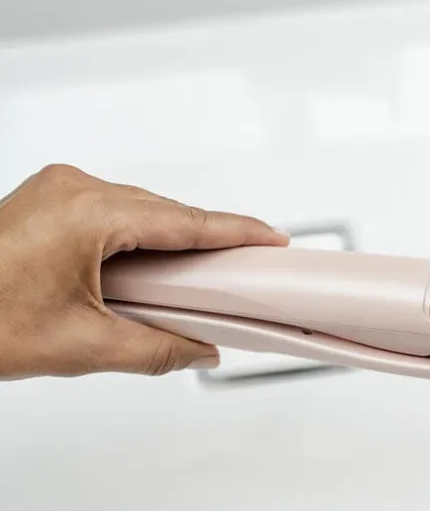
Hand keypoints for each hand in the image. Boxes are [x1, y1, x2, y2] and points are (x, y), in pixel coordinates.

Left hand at [0, 164, 288, 379]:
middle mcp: (74, 187)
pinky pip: (112, 208)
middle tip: (241, 270)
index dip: (236, 232)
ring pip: (139, 209)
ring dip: (168, 239)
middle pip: (165, 212)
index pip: (186, 221)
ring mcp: (58, 187)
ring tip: (195, 276)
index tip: (272, 238)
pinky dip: (137, 233)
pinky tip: (149, 262)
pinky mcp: (47, 196)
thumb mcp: (78, 346)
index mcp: (89, 213)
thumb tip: (198, 351)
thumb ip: (153, 350)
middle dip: (204, 241)